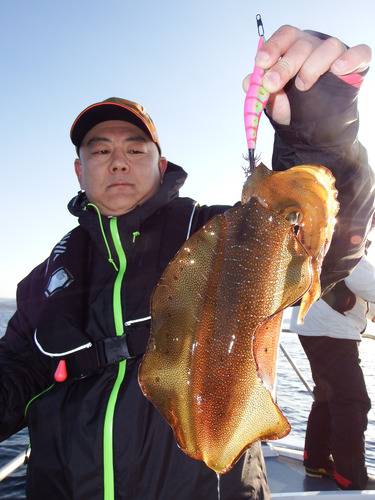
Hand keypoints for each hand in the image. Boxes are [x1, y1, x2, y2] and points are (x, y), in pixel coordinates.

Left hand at [242, 25, 371, 124]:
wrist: (314, 133)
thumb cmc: (293, 109)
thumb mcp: (274, 103)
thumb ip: (261, 93)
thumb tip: (248, 82)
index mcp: (292, 50)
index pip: (284, 37)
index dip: (272, 48)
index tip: (261, 64)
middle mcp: (313, 48)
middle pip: (301, 44)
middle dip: (284, 64)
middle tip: (273, 84)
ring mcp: (335, 56)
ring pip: (328, 47)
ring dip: (312, 66)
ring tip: (302, 86)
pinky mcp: (355, 66)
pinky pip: (359, 53)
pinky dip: (350, 59)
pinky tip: (338, 70)